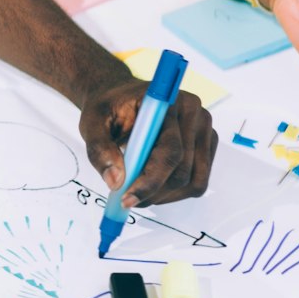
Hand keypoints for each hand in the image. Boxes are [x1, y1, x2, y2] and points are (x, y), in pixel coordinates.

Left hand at [77, 74, 216, 207]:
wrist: (121, 99)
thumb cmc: (109, 108)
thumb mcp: (91, 123)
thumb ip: (100, 150)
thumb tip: (115, 181)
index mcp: (168, 102)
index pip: (170, 151)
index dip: (150, 181)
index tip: (127, 198)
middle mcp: (194, 114)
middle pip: (182, 171)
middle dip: (153, 192)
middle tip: (127, 198)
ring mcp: (204, 131)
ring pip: (193, 181)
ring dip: (164, 195)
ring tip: (138, 191)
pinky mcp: (206, 146)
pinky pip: (197, 181)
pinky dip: (175, 192)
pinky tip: (153, 184)